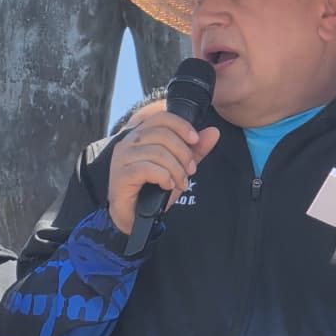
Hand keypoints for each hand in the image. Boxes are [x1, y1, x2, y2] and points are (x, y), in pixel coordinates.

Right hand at [107, 112, 219, 234]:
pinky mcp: (121, 175)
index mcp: (140, 136)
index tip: (195, 140)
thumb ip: (195, 151)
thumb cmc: (151, 191)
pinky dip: (164, 177)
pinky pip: (148, 169)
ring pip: (157, 152)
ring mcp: (122, 158)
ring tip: (181, 183)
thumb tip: (213, 132)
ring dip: (176, 169)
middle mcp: (128, 143)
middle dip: (183, 153)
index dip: (181, 125)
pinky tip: (167, 186)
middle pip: (162, 134)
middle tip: (190, 170)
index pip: (161, 118)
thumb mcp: (179, 168)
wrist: (133, 217)